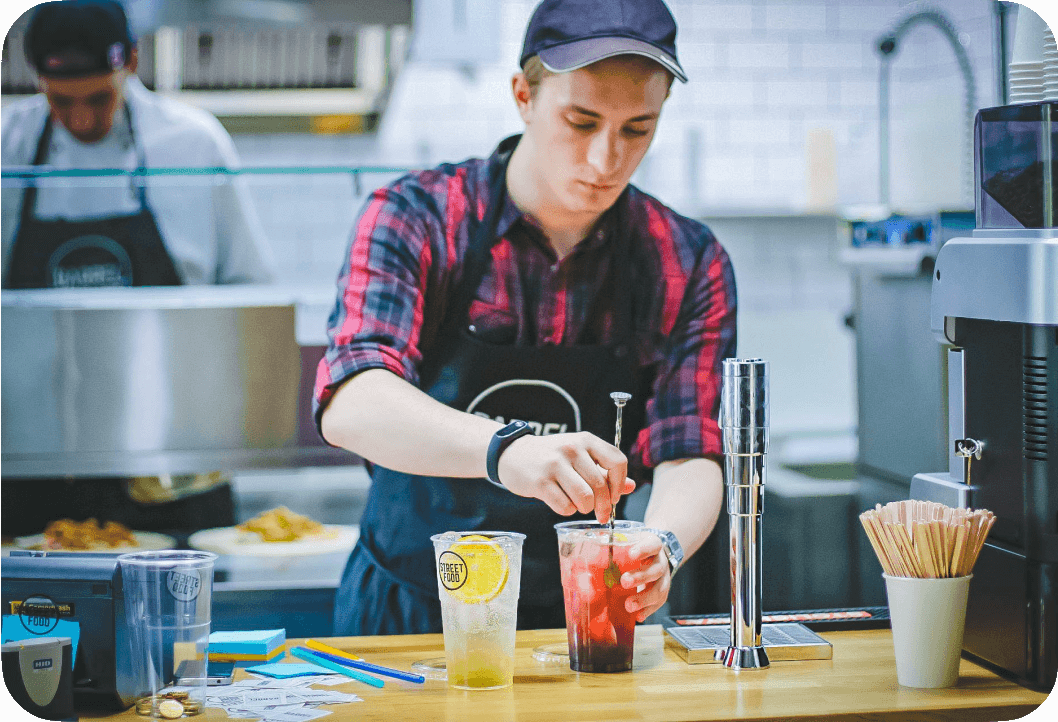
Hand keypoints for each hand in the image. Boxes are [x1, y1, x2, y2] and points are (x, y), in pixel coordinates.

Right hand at [496, 431, 635, 522]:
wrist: (512, 454)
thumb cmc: (551, 457)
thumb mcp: (579, 456)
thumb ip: (604, 471)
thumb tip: (630, 486)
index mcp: (586, 440)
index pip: (617, 461)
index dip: (619, 483)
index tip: (613, 496)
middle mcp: (572, 449)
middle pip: (600, 485)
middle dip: (603, 506)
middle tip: (601, 514)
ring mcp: (555, 464)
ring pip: (585, 498)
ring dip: (585, 509)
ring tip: (579, 506)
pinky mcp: (540, 482)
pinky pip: (564, 506)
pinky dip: (567, 510)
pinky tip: (561, 503)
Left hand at [621, 533, 670, 622]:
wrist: (654, 553)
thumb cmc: (635, 547)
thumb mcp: (627, 540)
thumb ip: (612, 546)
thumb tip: (589, 552)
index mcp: (653, 545)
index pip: (653, 545)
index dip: (644, 549)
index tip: (631, 554)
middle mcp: (661, 561)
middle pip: (656, 570)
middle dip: (640, 577)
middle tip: (624, 582)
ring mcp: (664, 578)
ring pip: (660, 589)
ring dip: (644, 599)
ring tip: (628, 606)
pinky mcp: (662, 592)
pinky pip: (658, 603)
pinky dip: (647, 610)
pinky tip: (638, 616)